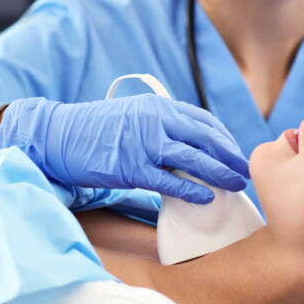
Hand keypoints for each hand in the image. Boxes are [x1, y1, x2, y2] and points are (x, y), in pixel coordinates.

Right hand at [0, 95, 248, 202]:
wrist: (60, 137)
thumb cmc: (95, 130)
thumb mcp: (132, 115)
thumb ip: (160, 124)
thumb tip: (188, 144)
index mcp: (156, 106)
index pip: (202, 120)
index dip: (224, 137)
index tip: (234, 151)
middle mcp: (155, 121)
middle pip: (206, 138)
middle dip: (230, 156)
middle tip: (244, 170)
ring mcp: (144, 144)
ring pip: (195, 159)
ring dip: (220, 173)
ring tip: (235, 184)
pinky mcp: (132, 168)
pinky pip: (170, 181)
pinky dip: (192, 190)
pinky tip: (206, 197)